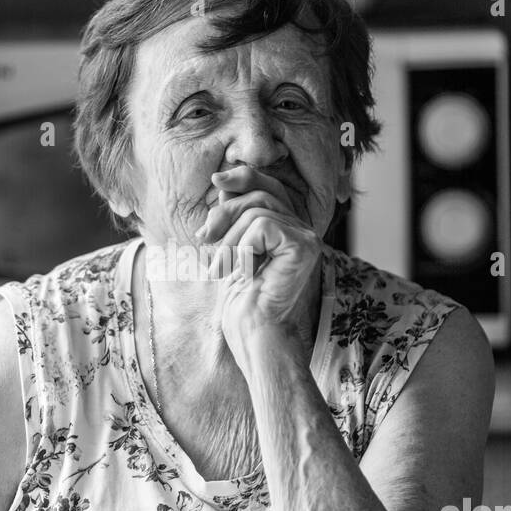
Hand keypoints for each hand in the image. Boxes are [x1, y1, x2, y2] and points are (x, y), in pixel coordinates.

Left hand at [196, 165, 321, 371]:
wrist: (254, 333)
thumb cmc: (242, 300)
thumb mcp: (230, 248)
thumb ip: (233, 217)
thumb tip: (222, 183)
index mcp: (288, 228)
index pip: (270, 186)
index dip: (244, 176)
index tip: (215, 181)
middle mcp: (302, 230)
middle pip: (261, 193)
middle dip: (225, 212)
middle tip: (204, 238)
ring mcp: (307, 238)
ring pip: (257, 210)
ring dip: (228, 239)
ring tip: (221, 268)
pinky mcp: (304, 247)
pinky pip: (262, 225)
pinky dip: (242, 248)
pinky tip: (242, 272)